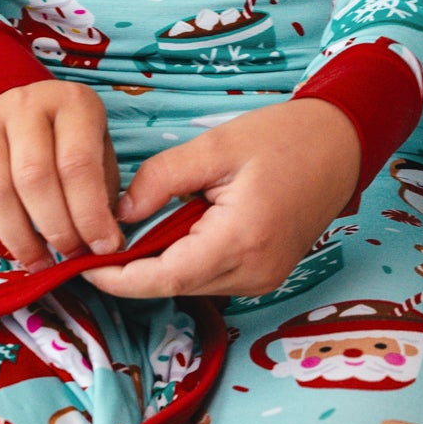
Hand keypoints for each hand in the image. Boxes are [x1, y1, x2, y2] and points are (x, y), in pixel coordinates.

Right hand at [0, 80, 121, 270]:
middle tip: (69, 255)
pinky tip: (6, 238)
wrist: (20, 111)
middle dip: (55, 229)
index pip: (77, 163)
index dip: (90, 214)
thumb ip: (103, 191)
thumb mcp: (97, 151)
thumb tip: (105, 243)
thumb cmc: (68, 140)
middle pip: (34, 178)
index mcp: (72, 101)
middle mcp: (24, 102)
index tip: (104, 246)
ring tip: (40, 259)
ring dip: (20, 238)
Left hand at [82, 99, 360, 299]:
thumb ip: (161, 180)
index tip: (82, 264)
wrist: (340, 143)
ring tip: (147, 223)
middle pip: (174, 285)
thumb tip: (119, 215)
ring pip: (191, 284)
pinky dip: (188, 259)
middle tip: (104, 235)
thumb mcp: (215, 147)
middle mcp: (254, 272)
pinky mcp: (266, 275)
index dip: (117, 278)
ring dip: (162, 262)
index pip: (163, 278)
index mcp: (240, 240)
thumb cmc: (283, 138)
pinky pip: (211, 277)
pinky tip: (183, 228)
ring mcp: (263, 279)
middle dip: (135, 267)